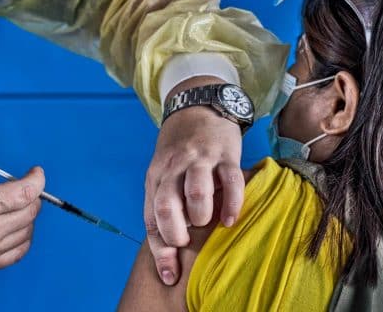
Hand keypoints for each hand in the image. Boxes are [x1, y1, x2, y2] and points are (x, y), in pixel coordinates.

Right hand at [0, 144, 44, 306]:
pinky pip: (16, 254)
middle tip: (21, 185)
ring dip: (28, 215)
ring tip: (14, 204)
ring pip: (27, 232)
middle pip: (31, 211)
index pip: (25, 193)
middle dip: (32, 194)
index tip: (35, 172)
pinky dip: (23, 239)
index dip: (37, 179)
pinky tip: (13, 229)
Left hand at [145, 76, 244, 285]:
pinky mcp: (225, 154)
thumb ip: (166, 203)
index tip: (169, 275)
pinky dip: (231, 203)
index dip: (160, 250)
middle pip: (167, 205)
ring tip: (207, 223)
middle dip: (176, 233)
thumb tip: (172, 247)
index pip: (152, 218)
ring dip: (200, 215)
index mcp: (156, 178)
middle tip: (188, 243)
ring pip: (195, 192)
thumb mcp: (164, 173)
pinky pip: (229, 181)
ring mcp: (199, 160)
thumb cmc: (181, 150)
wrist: (198, 106)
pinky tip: (230, 218)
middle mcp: (174, 169)